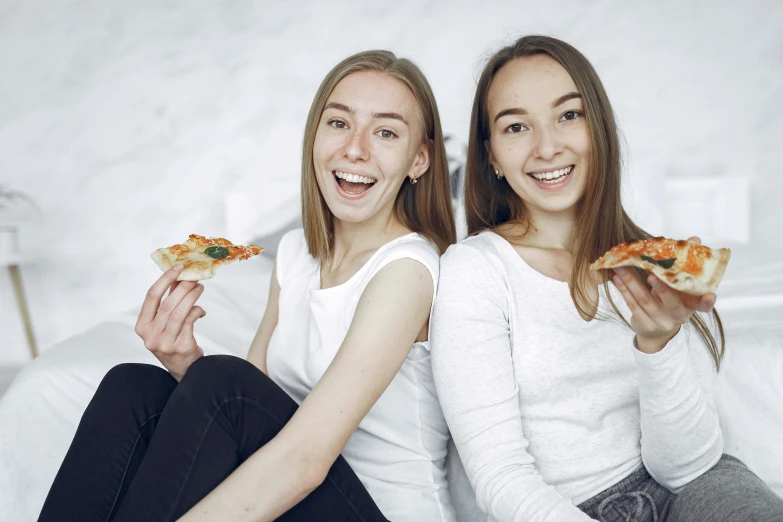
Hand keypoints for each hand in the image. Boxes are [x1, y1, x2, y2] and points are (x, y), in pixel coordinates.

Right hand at [135, 264, 205, 380]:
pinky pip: (190, 322)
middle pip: (167, 304)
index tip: (178, 267)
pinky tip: (201, 310)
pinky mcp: (181, 347)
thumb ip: (169, 300)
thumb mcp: (164, 322)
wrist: (183, 368)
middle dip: (182, 287)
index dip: (165, 279)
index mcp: (142, 326)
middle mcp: (150, 335)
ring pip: (179, 313)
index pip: (151, 297)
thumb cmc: (173, 340)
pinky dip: (197, 312)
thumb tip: (179, 275)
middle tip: (194, 277)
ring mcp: (165, 343)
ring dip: (191, 297)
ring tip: (200, 288)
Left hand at [612, 236, 715, 353]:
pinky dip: (624, 291)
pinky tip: (616, 278)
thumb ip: (683, 264)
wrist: (655, 331)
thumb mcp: (679, 286)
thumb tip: (694, 239)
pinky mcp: (645, 325)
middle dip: (661, 288)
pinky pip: (633, 306)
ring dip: (631, 282)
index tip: (710, 295)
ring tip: (620, 267)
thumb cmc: (669, 300)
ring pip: (646, 301)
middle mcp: (679, 316)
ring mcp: (662, 322)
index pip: (703, 306)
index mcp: (691, 305)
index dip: (707, 302)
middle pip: (671, 302)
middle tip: (651, 274)